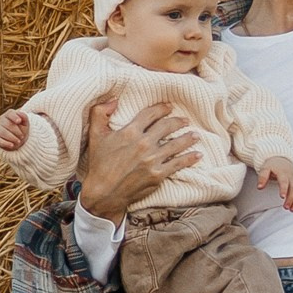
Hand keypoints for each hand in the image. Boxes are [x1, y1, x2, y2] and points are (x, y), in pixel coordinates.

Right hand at [0, 109, 29, 154]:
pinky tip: (12, 145)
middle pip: (8, 124)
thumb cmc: (21, 129)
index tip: (19, 121)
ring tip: (18, 141)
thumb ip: (24, 117)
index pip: (10, 113)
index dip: (14, 117)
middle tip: (22, 137)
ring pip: (3, 132)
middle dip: (16, 131)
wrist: (17, 140)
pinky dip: (5, 143)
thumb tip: (20, 114)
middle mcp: (1, 120)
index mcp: (8, 115)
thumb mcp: (25, 124)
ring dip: (12, 137)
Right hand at [79, 96, 209, 218]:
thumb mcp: (95, 135)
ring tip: (196, 135)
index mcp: (130, 132)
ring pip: (176, 144)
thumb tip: (113, 99)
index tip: (169, 107)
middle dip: (178, 122)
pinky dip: (190, 158)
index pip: (150, 114)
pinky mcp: (158, 175)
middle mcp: (144, 144)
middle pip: (166, 127)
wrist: (103, 193)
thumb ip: (100, 113)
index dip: (161, 108)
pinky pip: (178, 164)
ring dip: (188, 138)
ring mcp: (152, 160)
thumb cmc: (99, 164)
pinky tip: (198, 155)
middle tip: (185, 120)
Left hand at [260, 156, 292, 211]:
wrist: (282, 159)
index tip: (282, 196)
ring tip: (291, 210)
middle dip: (290, 198)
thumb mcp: (265, 168)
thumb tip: (259, 187)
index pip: (284, 181)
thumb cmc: (273, 165)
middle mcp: (291, 177)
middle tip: (285, 207)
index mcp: (283, 173)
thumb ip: (262, 177)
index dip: (284, 189)